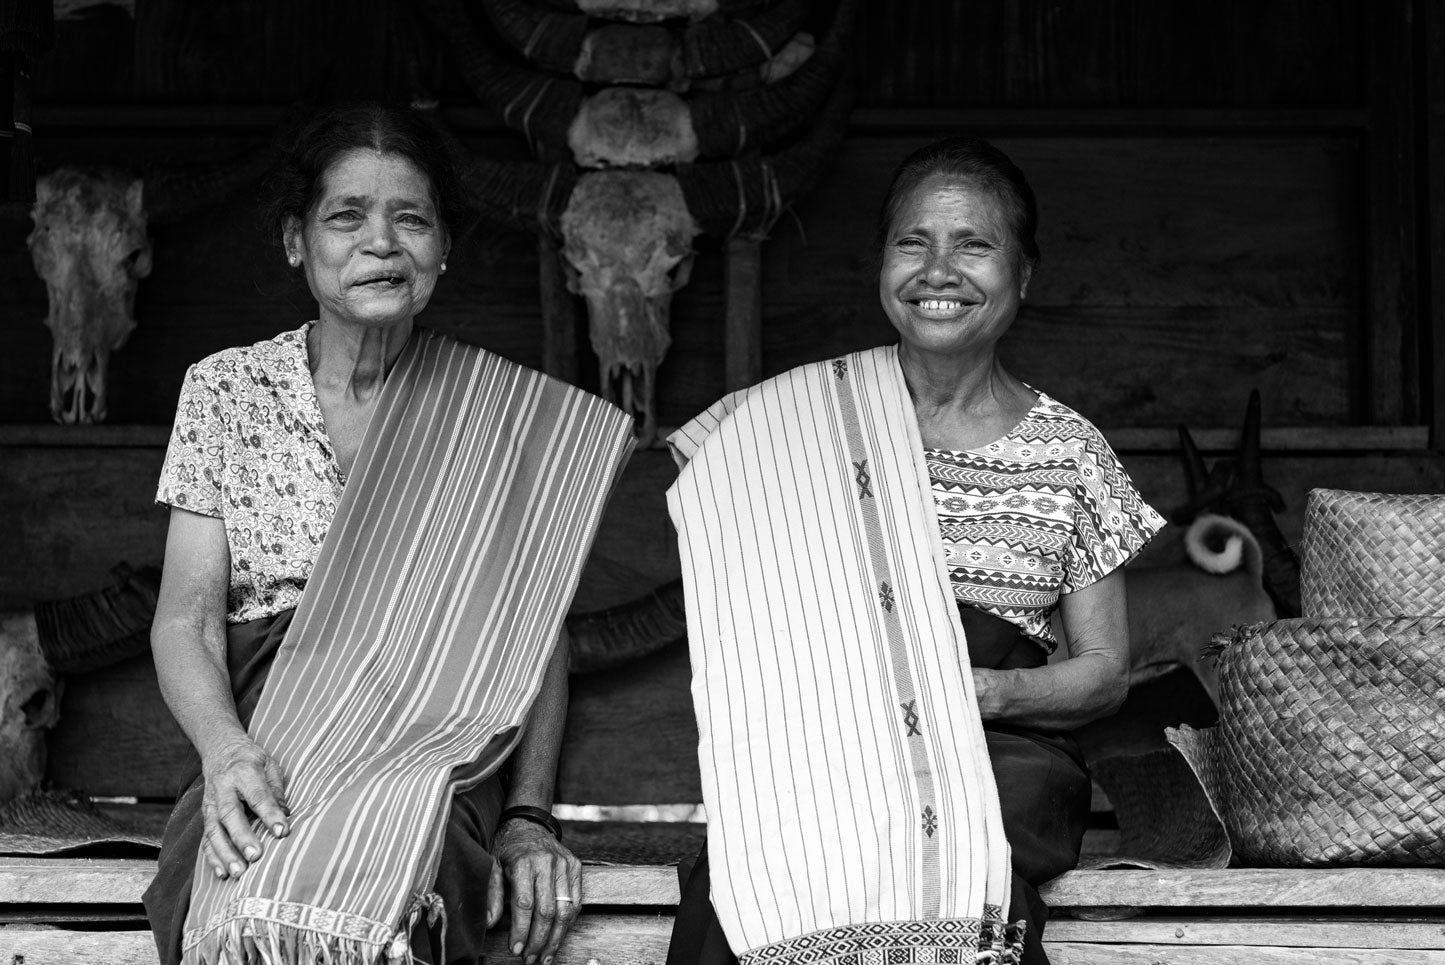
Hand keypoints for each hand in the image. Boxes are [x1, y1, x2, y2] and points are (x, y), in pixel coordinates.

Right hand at [199, 734, 288, 878]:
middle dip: (242, 837)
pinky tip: (223, 873)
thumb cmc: (252, 760)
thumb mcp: (269, 765)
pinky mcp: (205, 816)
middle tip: (256, 857)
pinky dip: (213, 857)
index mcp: (244, 772)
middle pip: (230, 815)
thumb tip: (286, 815)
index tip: (282, 831)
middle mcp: (223, 789)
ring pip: (214, 831)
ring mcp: (210, 804)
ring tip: (238, 873)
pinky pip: (206, 839)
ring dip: (225, 853)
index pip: (257, 795)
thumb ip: (276, 790)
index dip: (269, 814)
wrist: (220, 751)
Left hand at [488, 818, 581, 964]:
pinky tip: (558, 936)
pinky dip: (568, 922)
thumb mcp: (492, 865)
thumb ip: (492, 893)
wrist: (529, 823)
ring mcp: (564, 865)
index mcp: (524, 862)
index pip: (524, 904)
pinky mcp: (576, 867)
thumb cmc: (507, 848)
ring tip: (546, 956)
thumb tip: (490, 923)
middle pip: (547, 911)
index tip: (516, 950)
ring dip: (556, 938)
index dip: (521, 930)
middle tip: (531, 959)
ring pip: (565, 909)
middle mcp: (547, 863)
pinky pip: (576, 901)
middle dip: (539, 940)